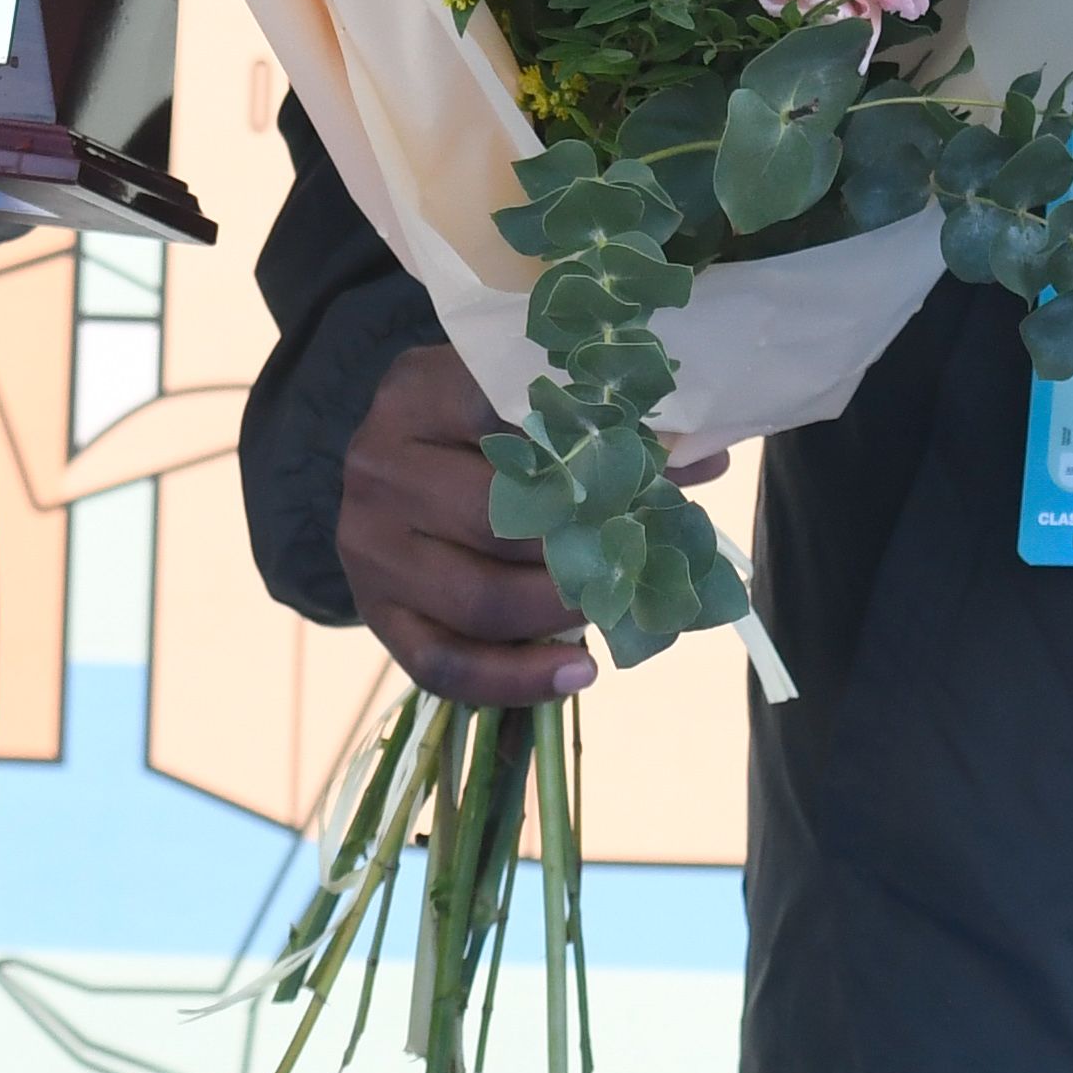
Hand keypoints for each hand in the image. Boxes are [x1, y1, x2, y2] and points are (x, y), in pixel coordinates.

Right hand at [335, 341, 727, 706]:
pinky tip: (578, 674)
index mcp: (417, 393)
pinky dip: (516, 679)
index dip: (588, 453)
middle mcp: (379, 467)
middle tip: (641, 553)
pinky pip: (444, 664)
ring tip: (616, 606)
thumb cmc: (473, 428)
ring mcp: (368, 547)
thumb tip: (704, 460)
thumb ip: (600, 424)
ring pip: (477, 599)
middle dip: (581, 545)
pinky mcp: (375, 614)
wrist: (388, 469)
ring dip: (561, 613)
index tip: (653, 475)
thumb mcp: (520, 401)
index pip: (505, 421)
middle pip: (495, 521)